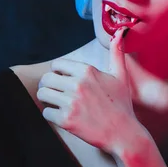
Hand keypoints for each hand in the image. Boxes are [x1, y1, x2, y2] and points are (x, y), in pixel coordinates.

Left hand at [37, 27, 139, 153]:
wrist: (124, 134)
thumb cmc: (122, 105)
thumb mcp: (121, 76)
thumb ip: (117, 53)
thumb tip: (121, 32)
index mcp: (88, 71)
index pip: (57, 64)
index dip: (58, 72)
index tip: (63, 79)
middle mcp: (78, 84)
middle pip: (46, 78)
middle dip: (49, 85)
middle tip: (55, 92)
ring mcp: (71, 102)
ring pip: (43, 94)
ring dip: (47, 99)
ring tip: (56, 103)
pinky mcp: (66, 120)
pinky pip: (46, 112)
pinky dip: (51, 115)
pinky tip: (62, 116)